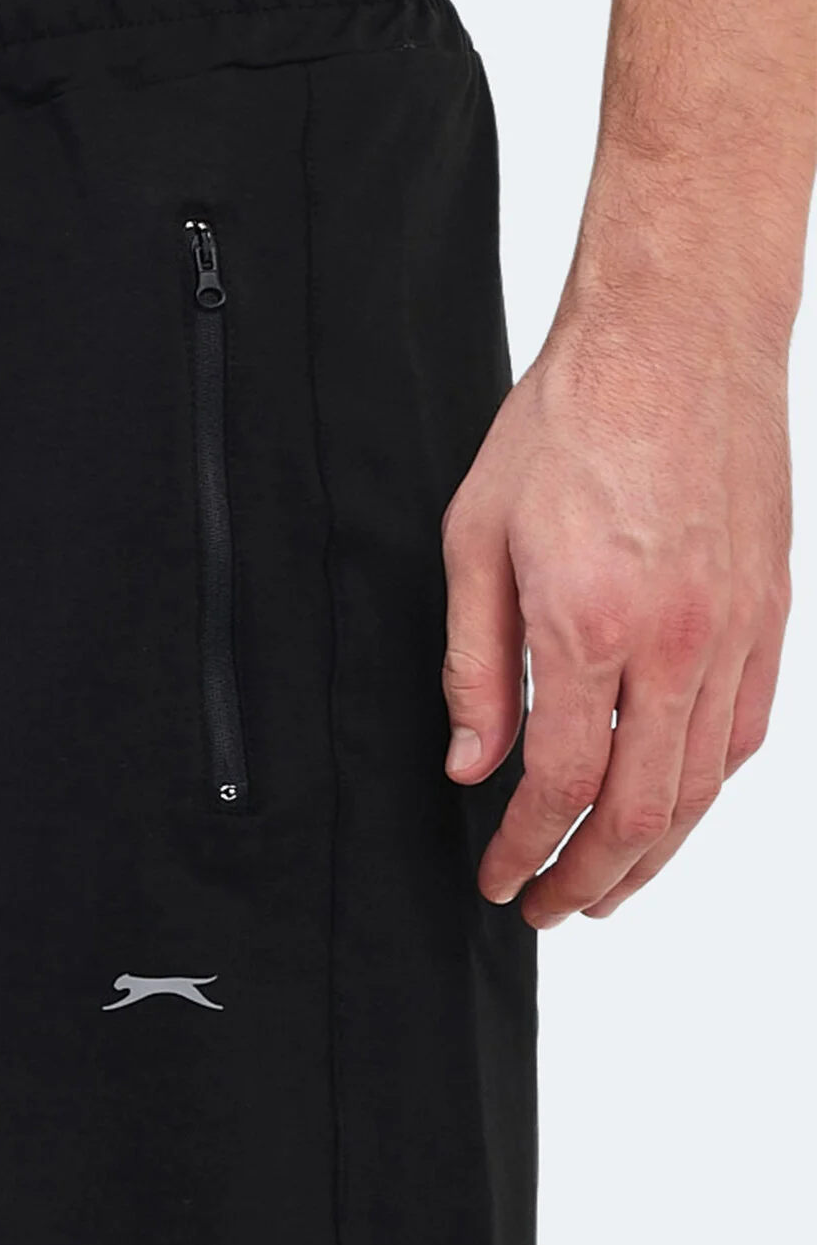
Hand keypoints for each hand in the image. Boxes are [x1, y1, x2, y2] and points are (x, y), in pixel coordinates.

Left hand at [439, 292, 792, 927]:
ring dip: (653, 854)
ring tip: (607, 884)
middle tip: (546, 906)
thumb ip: (475, 663)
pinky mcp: (771, 615)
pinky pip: (745, 734)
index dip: (524, 849)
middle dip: (586, 878)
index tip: (498, 876)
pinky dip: (707, 790)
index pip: (560, 784)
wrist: (677, 338)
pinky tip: (674, 807)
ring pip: (703, 788)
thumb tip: (472, 761)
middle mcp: (676, 644)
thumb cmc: (571, 420)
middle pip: (640, 812)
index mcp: (590, 624)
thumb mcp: (477, 536)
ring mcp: (736, 634)